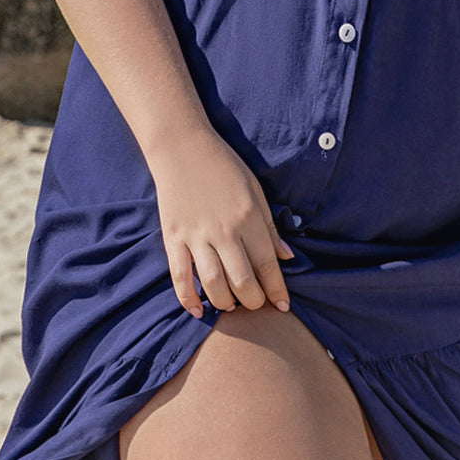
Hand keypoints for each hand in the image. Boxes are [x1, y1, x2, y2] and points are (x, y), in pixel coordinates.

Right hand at [145, 126, 295, 317]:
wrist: (183, 147)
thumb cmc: (224, 167)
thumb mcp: (256, 190)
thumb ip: (270, 226)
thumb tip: (286, 257)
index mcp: (249, 217)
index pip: (267, 265)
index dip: (277, 290)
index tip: (283, 307)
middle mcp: (224, 231)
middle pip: (242, 281)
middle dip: (254, 302)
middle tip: (257, 306)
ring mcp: (196, 236)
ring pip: (213, 285)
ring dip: (226, 303)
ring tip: (233, 306)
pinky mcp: (173, 238)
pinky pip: (180, 276)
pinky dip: (188, 299)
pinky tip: (198, 311)